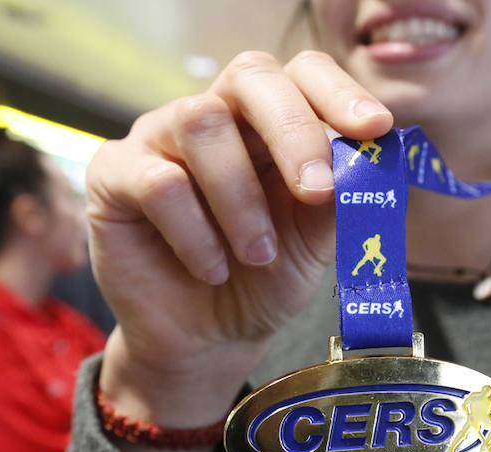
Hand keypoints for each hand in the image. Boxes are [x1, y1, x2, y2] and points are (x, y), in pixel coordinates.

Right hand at [86, 51, 391, 451]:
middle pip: (250, 76)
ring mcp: (160, 138)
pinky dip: (195, 233)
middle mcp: (215, 117)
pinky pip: (159, 181)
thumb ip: (342, 197)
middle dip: (293, 133)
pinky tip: (210, 267)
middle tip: (316, 193)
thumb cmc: (263, 281)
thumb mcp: (316, 243)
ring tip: (257, 255)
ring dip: (241, 199)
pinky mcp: (115, 173)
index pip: (303, 74)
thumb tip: (376, 156)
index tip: (375, 129)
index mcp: (270, 124)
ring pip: (201, 123)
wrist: (209, 339)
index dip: (340, 93)